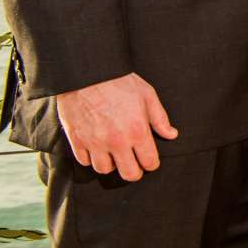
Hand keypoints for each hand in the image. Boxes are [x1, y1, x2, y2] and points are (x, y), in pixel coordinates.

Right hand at [55, 72, 177, 180]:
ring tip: (113, 153)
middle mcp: (116, 141)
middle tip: (133, 163)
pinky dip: (91, 157)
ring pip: (104, 170)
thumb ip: (160, 118)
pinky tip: (96, 147)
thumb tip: (171, 134)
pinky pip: (84, 161)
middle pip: (128, 174)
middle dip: (134, 171)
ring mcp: (94, 142)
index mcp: (137, 131)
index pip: (149, 162)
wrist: (87, 72)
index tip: (149, 160)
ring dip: (111, 164)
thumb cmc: (118, 80)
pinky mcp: (76, 140)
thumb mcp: (147, 95)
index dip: (151, 163)